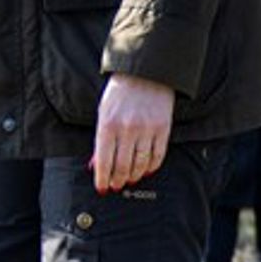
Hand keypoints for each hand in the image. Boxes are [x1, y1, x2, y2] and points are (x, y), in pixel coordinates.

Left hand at [91, 74, 175, 193]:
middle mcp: (127, 130)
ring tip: (130, 179)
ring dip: (134, 175)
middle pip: (122, 166)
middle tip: (116, 186)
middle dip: (118, 180)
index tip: (102, 188)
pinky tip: (146, 170)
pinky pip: (157, 155)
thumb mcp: (104, 113)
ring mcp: (146, 130)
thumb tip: (97, 163)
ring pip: (140, 164)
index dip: (102, 178)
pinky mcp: (163, 129)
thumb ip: (101, 138)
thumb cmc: (121, 93)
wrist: (145, 74)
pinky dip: (152, 166)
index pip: (103, 160)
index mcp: (108, 125)